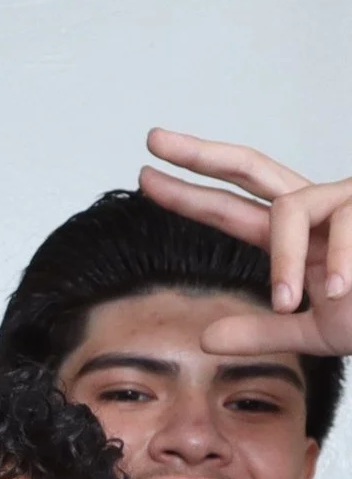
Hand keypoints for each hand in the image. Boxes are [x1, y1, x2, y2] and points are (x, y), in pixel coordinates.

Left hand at [140, 131, 351, 354]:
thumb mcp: (313, 329)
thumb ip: (260, 331)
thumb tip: (203, 338)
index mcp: (297, 236)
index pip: (233, 209)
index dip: (191, 193)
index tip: (147, 176)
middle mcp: (318, 206)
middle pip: (251, 166)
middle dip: (201, 154)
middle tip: (154, 139)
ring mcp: (347, 197)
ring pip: (287, 211)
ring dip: (285, 262)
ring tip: (301, 301)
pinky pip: (338, 227)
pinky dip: (339, 266)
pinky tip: (348, 288)